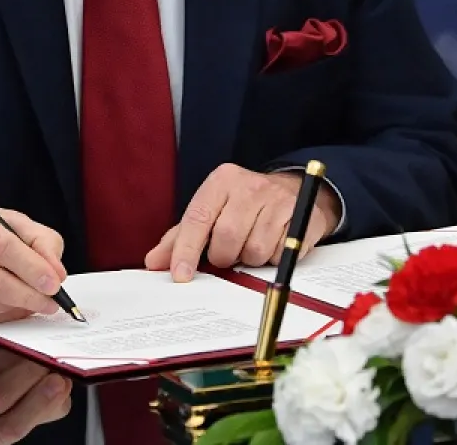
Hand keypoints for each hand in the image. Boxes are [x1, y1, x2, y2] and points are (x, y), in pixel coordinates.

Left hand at [144, 164, 339, 279]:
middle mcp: (250, 185)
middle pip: (227, 237)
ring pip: (255, 250)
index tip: (180, 275)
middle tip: (228, 255)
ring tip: (251, 246)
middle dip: (224, 257)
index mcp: (222, 181)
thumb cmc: (243, 205)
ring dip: (249, 259)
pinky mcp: (303, 216)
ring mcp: (279, 199)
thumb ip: (181, 236)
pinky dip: (272, 258)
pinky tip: (272, 244)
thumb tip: (154, 262)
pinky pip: (280, 254)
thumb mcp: (211, 211)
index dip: (187, 250)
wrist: (294, 190)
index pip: (198, 218)